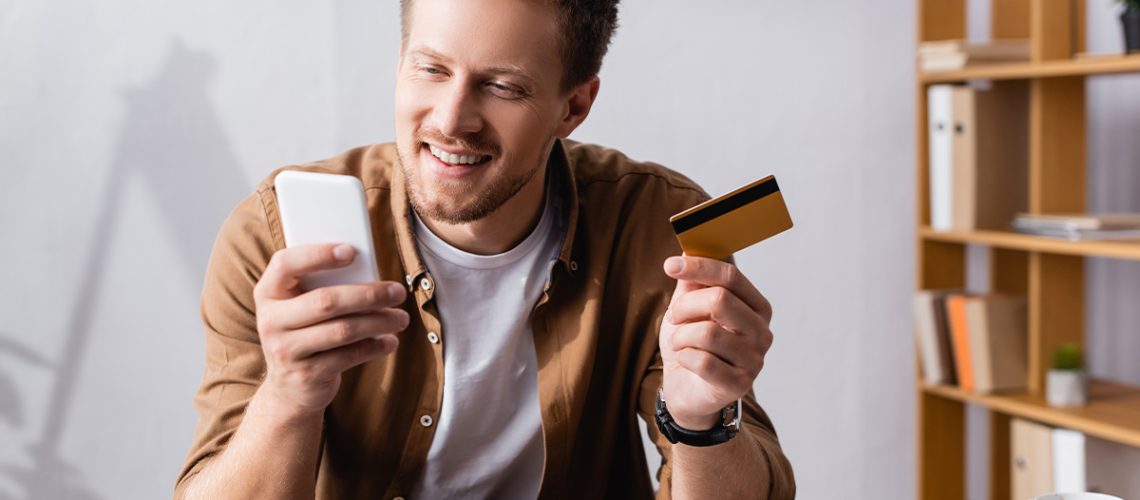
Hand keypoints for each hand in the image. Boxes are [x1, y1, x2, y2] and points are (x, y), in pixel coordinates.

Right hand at [252, 243, 408, 420]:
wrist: (289, 389)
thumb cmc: (304, 332)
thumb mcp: (300, 307)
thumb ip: (321, 286)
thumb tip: (369, 273)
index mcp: (267, 293)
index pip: (286, 264)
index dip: (318, 255)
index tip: (351, 251)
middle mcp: (270, 321)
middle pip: (325, 301)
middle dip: (368, 294)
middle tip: (397, 291)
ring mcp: (285, 351)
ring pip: (342, 330)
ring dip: (379, 321)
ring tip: (401, 318)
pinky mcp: (305, 375)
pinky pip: (348, 356)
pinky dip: (374, 346)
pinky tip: (389, 341)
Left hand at [659, 255, 773, 429]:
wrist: (686, 389)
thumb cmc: (692, 344)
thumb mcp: (689, 308)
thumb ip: (692, 281)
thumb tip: (690, 247)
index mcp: (756, 307)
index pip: (731, 276)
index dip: (699, 266)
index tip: (670, 265)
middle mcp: (762, 332)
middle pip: (720, 300)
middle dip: (685, 306)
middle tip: (675, 316)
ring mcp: (754, 360)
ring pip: (707, 333)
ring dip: (681, 336)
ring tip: (680, 342)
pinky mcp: (739, 384)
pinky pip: (702, 361)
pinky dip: (684, 358)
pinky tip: (687, 361)